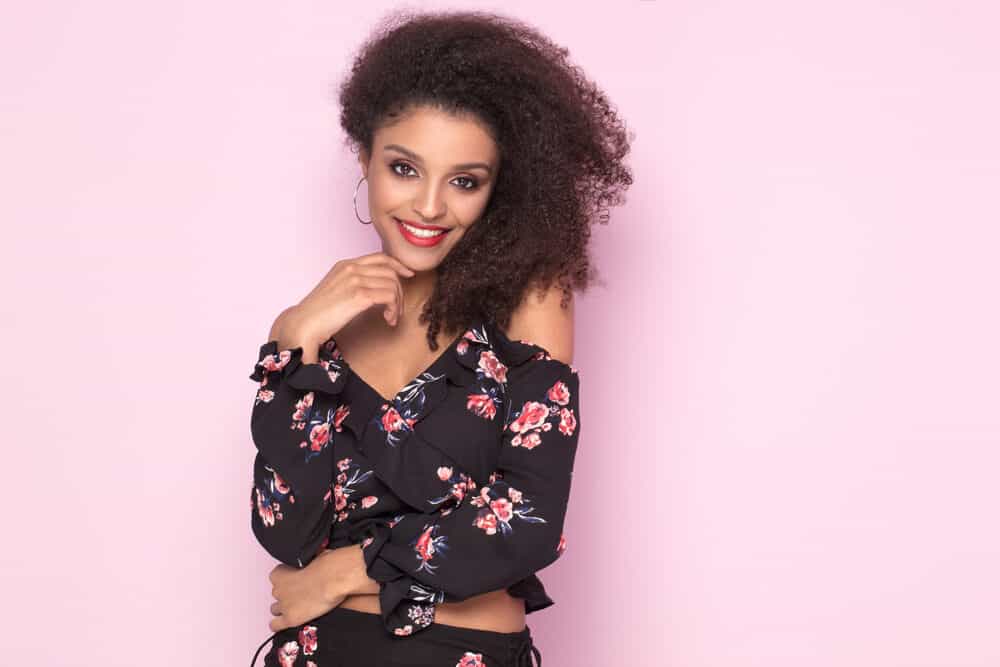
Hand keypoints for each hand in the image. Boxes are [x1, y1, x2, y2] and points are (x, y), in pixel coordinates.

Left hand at [267, 544, 375, 631]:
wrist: (334, 579)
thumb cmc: (328, 566)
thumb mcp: (315, 557)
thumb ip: (309, 563)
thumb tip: (316, 562)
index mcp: (280, 572)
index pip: (276, 578)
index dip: (288, 580)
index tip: (296, 580)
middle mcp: (278, 589)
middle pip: (277, 594)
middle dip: (287, 594)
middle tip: (301, 593)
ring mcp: (283, 605)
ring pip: (275, 609)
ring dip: (284, 608)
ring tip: (297, 607)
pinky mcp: (291, 618)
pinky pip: (276, 625)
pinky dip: (278, 625)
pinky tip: (284, 623)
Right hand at [275, 251, 415, 350]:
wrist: (304, 323)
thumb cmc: (318, 313)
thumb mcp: (336, 290)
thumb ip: (354, 283)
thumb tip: (376, 288)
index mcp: (345, 265)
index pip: (380, 257)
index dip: (398, 265)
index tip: (408, 274)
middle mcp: (351, 268)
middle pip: (390, 271)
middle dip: (400, 291)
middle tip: (396, 309)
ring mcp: (355, 280)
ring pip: (393, 285)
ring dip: (397, 304)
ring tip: (391, 317)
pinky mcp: (359, 294)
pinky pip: (390, 296)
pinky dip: (393, 309)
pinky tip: (387, 319)